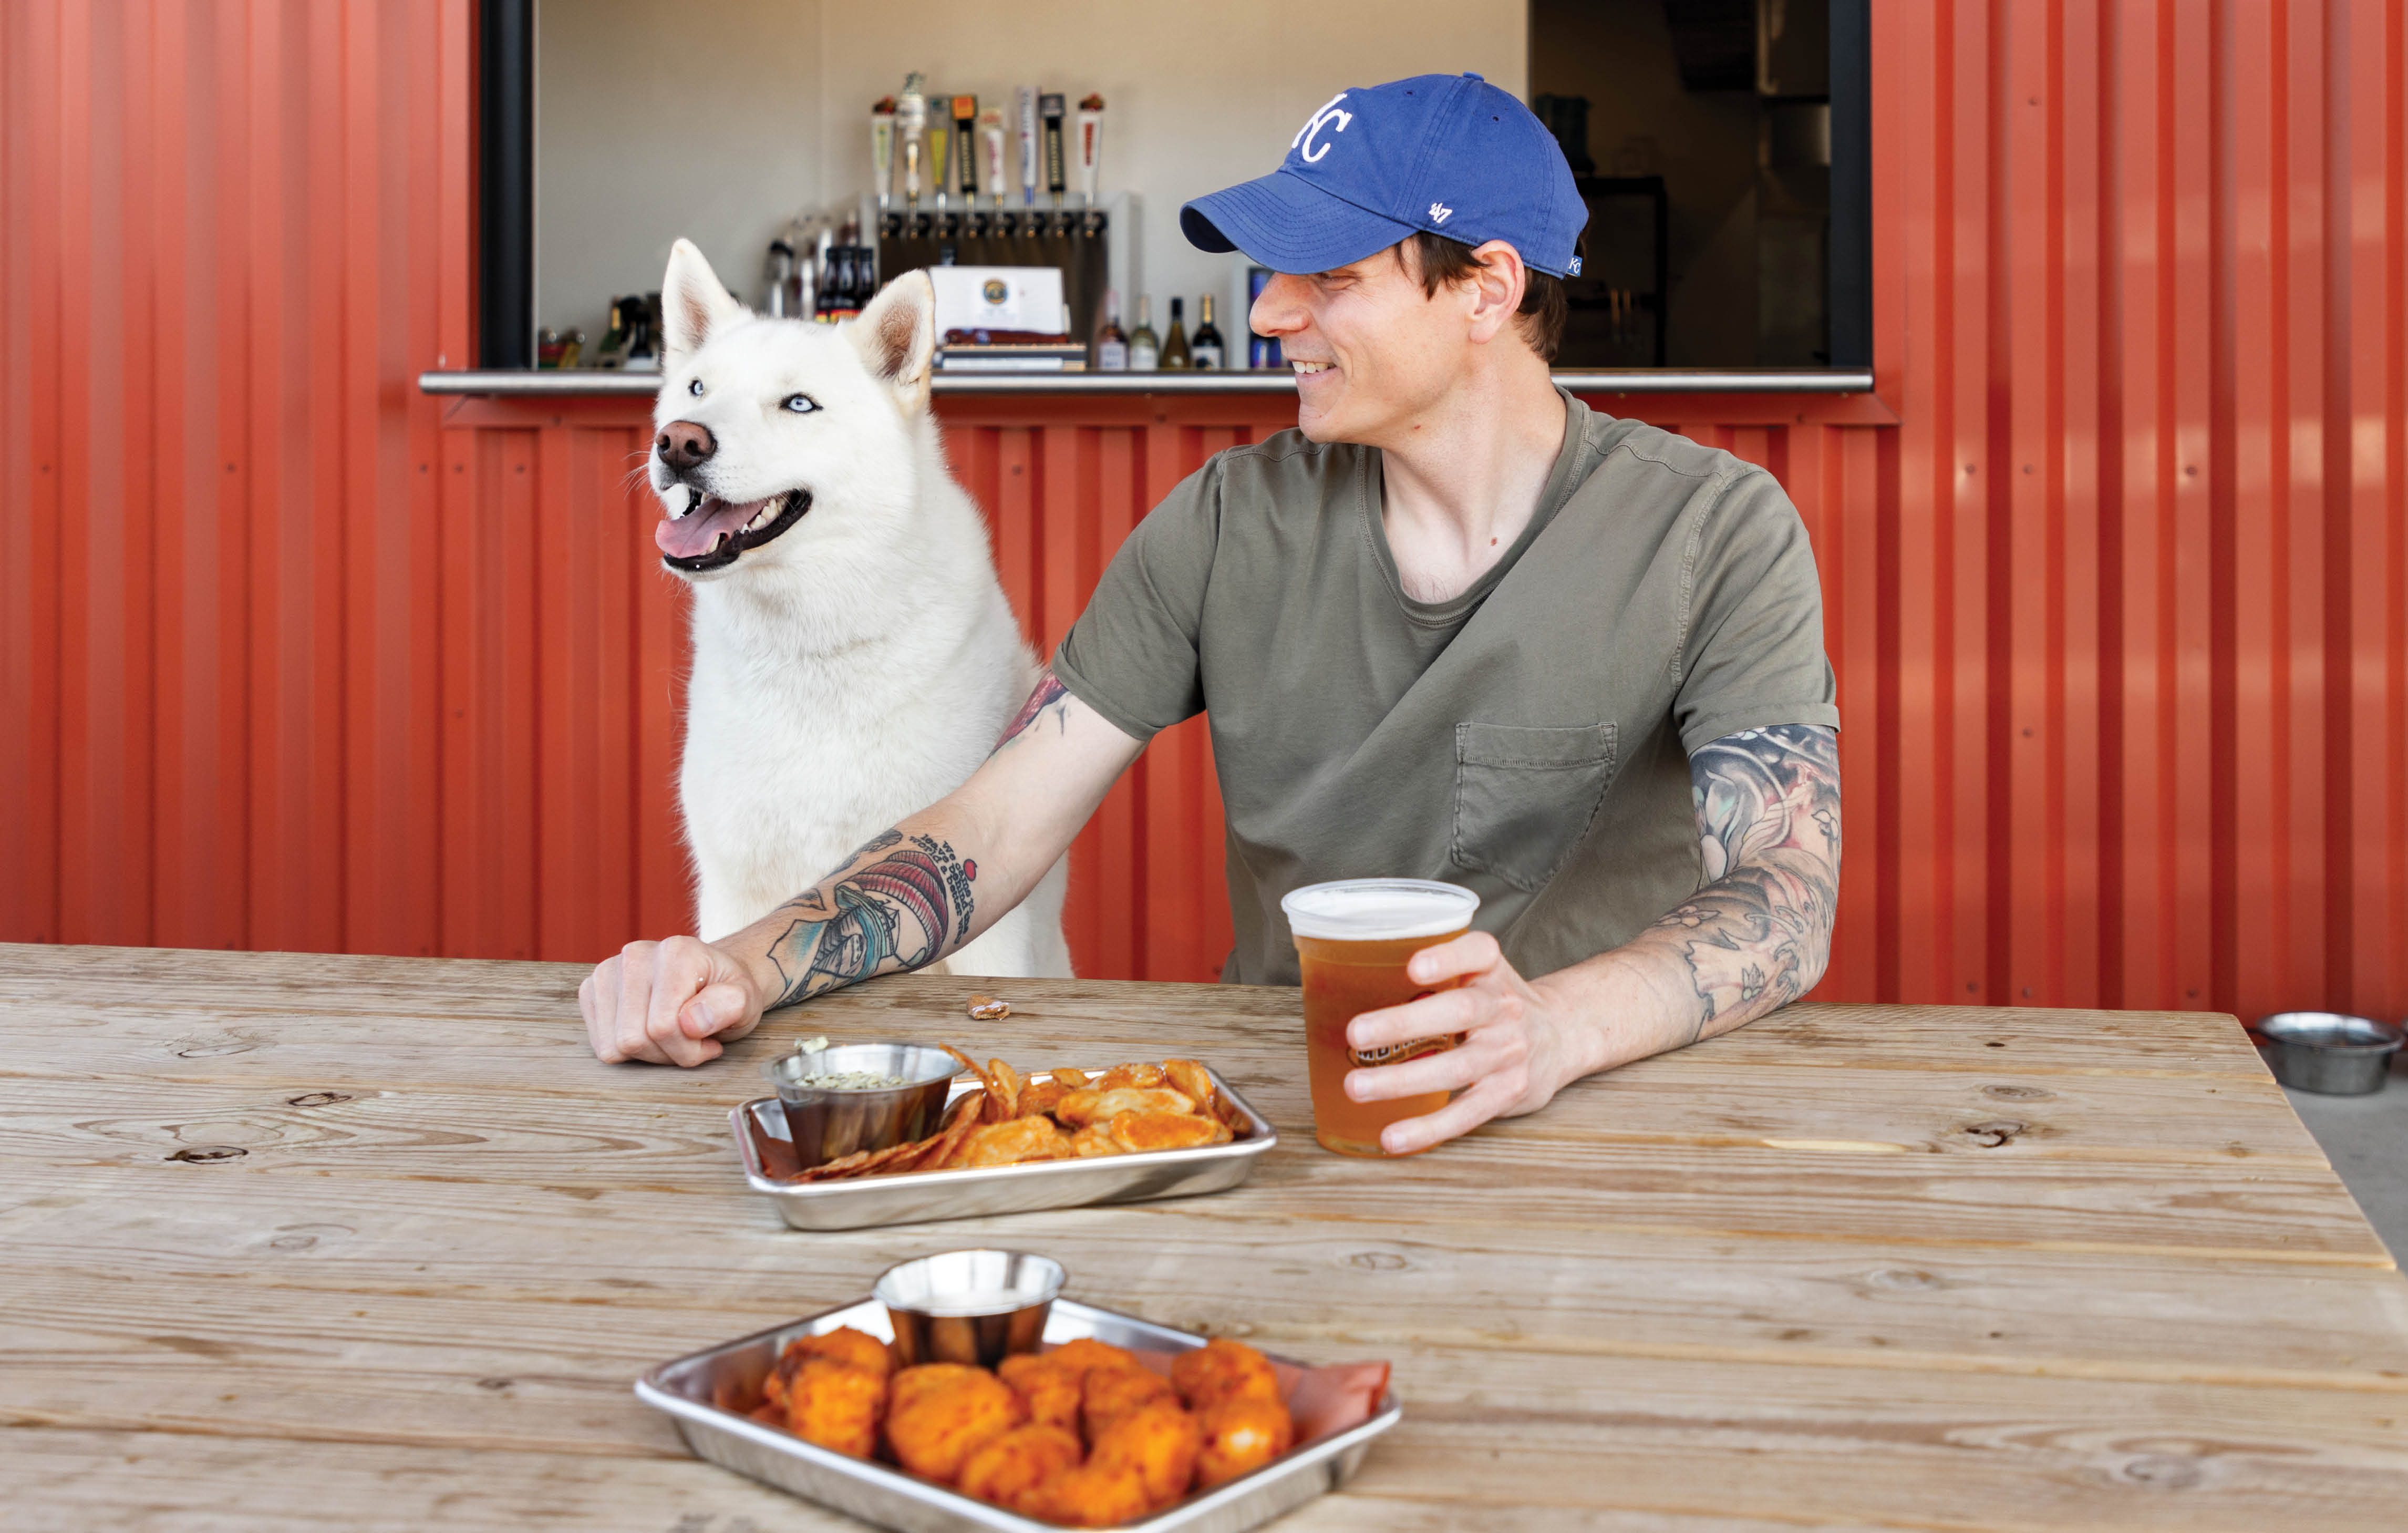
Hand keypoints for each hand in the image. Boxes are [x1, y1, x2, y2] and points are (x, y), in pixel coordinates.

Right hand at [580, 935, 765, 1065]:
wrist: (711, 976)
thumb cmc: (727, 992)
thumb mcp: (746, 1001)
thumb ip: (728, 1007)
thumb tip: (690, 1023)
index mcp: (676, 952)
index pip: (663, 1027)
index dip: (689, 1050)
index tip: (710, 1041)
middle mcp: (635, 955)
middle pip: (634, 1039)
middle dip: (668, 1054)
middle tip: (691, 1040)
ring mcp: (608, 970)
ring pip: (614, 1047)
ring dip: (648, 1054)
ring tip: (673, 1035)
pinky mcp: (592, 989)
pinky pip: (601, 1045)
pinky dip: (627, 1051)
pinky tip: (649, 1032)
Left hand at [1341, 931, 1591, 1154]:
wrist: (1561, 1036)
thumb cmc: (1497, 1001)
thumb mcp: (1478, 970)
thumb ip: (1432, 969)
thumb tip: (1347, 976)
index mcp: (1491, 970)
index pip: (1477, 953)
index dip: (1446, 957)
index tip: (1412, 967)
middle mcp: (1504, 1008)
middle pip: (1460, 1012)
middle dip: (1405, 1023)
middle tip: (1355, 1033)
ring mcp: (1508, 1053)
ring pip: (1457, 1067)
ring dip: (1403, 1080)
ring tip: (1356, 1087)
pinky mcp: (1508, 1092)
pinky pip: (1466, 1113)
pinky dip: (1428, 1128)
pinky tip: (1392, 1137)